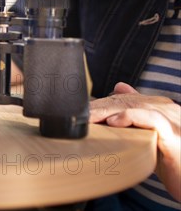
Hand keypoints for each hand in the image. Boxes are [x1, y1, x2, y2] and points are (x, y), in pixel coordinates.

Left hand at [90, 83, 180, 200]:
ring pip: (134, 106)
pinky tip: (112, 122)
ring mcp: (172, 118)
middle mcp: (167, 108)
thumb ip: (136, 114)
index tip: (81, 111)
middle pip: (126, 100)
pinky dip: (129, 117)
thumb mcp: (151, 135)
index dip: (101, 104)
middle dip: (100, 106)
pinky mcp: (174, 133)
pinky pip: (150, 118)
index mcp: (161, 107)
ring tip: (88, 118)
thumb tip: (118, 88)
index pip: (125, 98)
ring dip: (107, 111)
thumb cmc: (173, 162)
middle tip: (79, 114)